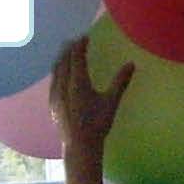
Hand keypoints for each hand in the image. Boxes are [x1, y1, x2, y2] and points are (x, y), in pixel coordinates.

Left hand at [50, 36, 133, 153]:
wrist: (79, 146)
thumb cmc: (97, 124)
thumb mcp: (111, 102)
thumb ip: (120, 82)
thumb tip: (131, 64)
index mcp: (77, 83)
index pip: (76, 57)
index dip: (80, 45)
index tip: (85, 37)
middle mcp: (63, 86)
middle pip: (63, 61)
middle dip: (69, 49)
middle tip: (76, 41)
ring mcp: (55, 95)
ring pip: (56, 70)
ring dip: (62, 59)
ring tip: (68, 53)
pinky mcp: (52, 103)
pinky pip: (53, 81)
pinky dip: (58, 71)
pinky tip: (61, 73)